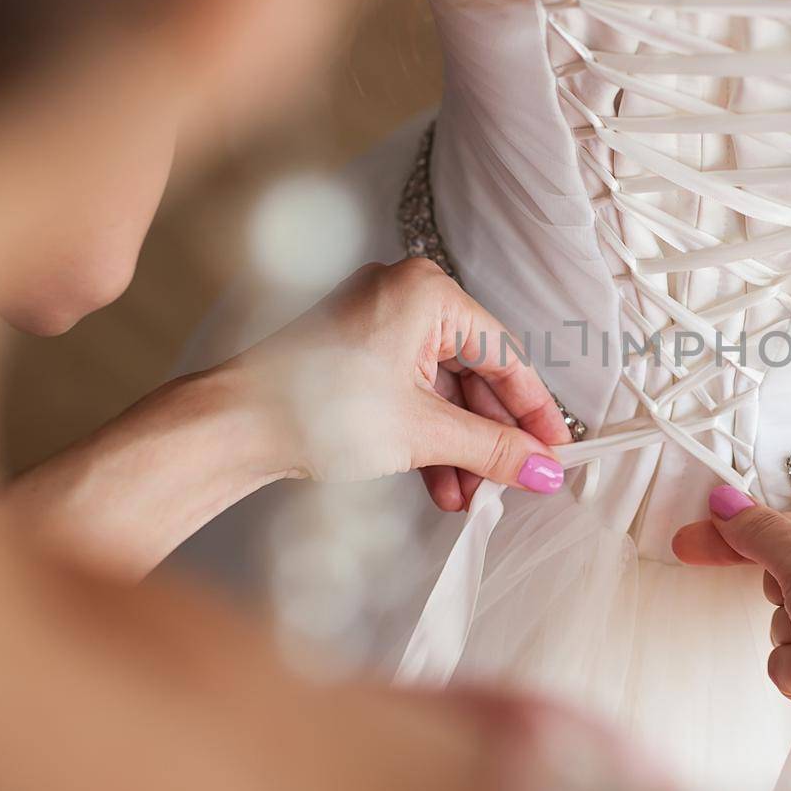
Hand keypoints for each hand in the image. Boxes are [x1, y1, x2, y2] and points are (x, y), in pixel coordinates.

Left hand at [224, 258, 570, 508]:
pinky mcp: (356, 355)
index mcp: (427, 292)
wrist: (232, 426)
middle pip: (474, 374)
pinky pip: (411, 393)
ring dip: (459, 448)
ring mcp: (377, 324)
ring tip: (469, 498)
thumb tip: (545, 466)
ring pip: (442, 391)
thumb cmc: (315, 407)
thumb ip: (493, 449)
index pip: (505, 356)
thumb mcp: (424, 432)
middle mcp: (404, 297)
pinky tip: (439, 486)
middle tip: (514, 482)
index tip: (557, 450)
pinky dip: (427, 437)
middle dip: (490, 438)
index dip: (534, 411)